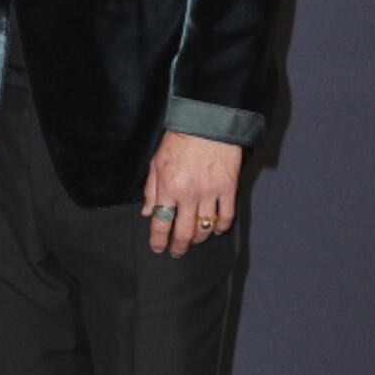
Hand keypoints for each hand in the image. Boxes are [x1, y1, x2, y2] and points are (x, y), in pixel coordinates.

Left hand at [142, 131, 240, 257]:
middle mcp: (188, 194)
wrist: (206, 122)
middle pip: (183, 232)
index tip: (158, 248)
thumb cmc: (178, 140)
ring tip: (195, 240)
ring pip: (205, 227)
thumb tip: (146, 212)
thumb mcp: (156, 162)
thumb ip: (151, 189)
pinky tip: (216, 229)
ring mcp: (210, 192)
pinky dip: (221, 227)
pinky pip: (226, 216)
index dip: (158, 240)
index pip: (160, 223)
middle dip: (179, 247)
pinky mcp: (228, 188)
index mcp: (168, 187)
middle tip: (177, 252)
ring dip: (199, 239)